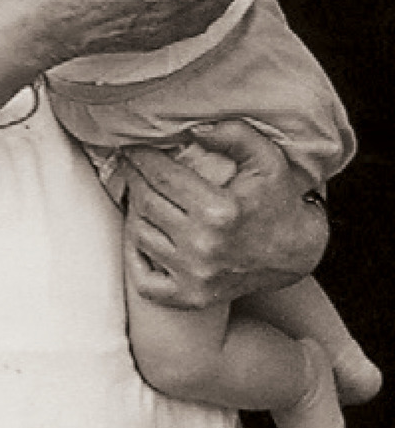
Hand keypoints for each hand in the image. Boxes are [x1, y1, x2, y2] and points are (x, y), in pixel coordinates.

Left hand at [122, 120, 328, 308]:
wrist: (297, 253)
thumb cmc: (279, 201)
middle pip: (146, 202)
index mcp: (219, 211)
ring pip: (139, 234)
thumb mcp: (267, 159)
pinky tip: (141, 234)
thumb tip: (193, 129)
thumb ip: (234, 134)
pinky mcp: (190, 298)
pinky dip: (135, 256)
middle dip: (133, 177)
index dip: (140, 156)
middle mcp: (203, 247)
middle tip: (130, 164)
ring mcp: (195, 277)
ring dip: (134, 210)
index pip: (161, 176)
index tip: (132, 146)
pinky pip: (144, 279)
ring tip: (139, 192)